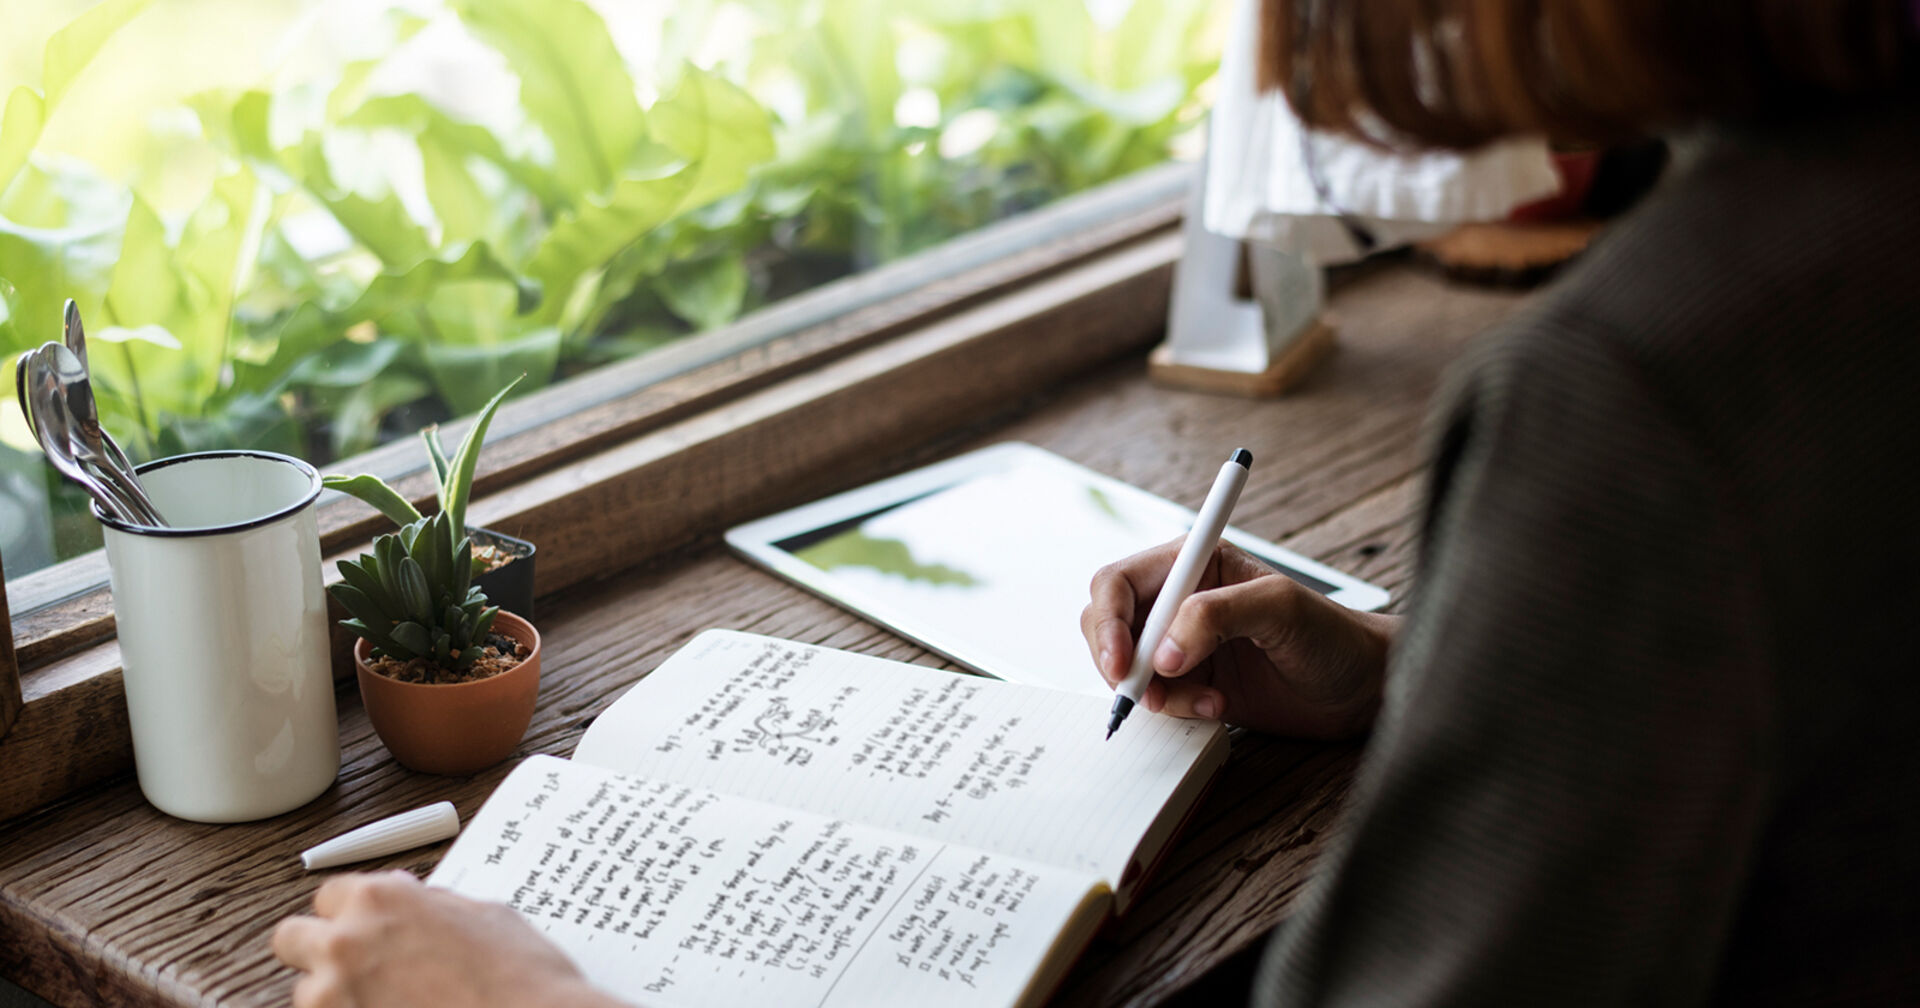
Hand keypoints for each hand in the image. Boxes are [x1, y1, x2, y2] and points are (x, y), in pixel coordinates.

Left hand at [273, 870, 627, 1007]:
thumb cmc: (521, 976)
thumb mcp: (483, 915)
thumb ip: (430, 905)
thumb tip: (413, 902)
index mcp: (381, 899)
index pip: (329, 894)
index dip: (351, 911)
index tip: (365, 925)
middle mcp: (346, 944)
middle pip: (291, 938)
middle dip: (318, 948)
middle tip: (356, 964)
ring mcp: (336, 999)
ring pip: (306, 993)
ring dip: (336, 996)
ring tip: (387, 1001)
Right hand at [1081, 540, 1395, 737]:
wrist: (1361, 687)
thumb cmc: (1332, 635)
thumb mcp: (1279, 609)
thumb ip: (1216, 616)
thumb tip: (1164, 651)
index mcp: (1194, 563)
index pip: (1119, 582)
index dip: (1109, 621)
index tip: (1123, 662)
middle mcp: (1180, 599)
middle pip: (1108, 622)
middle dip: (1118, 660)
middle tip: (1144, 692)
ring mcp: (1183, 643)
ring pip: (1126, 665)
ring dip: (1153, 691)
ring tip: (1203, 699)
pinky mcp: (1192, 681)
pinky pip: (1154, 696)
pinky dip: (1173, 708)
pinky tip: (1215, 706)